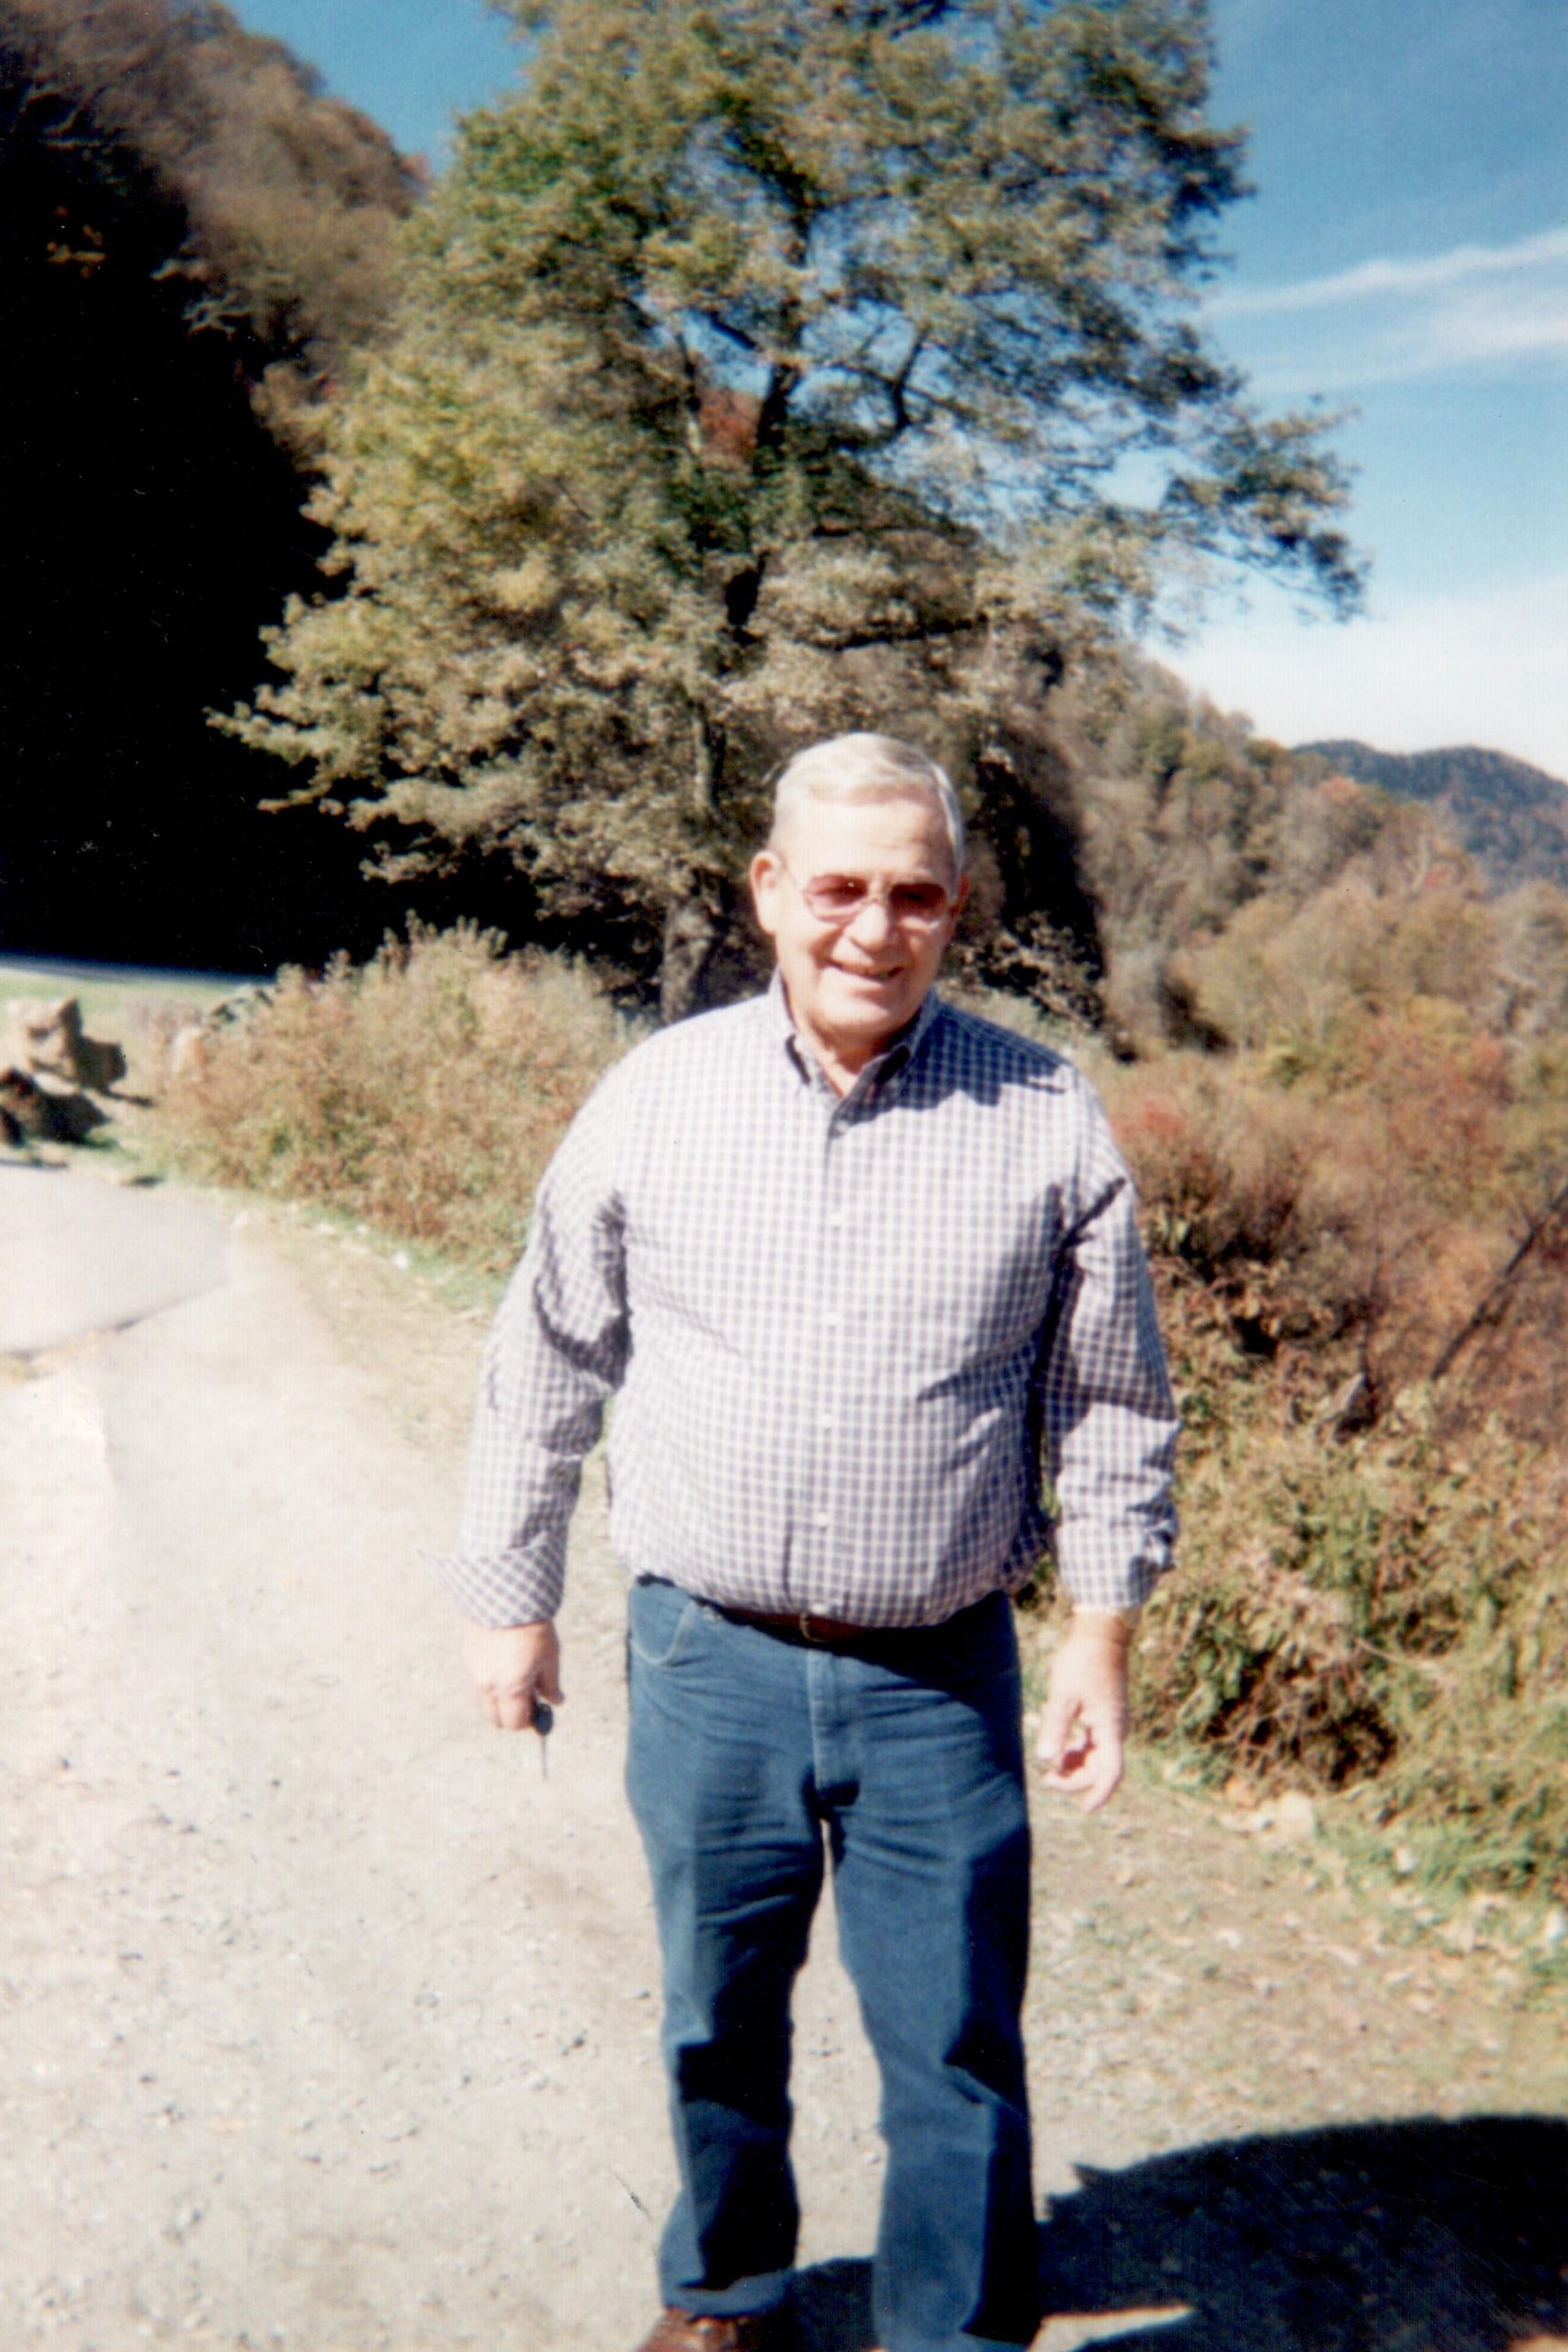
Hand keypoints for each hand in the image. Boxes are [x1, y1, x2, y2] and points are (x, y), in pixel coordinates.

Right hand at [462, 1620, 562, 1731]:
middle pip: (494, 1718)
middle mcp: (488, 1685)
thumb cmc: (533, 1628)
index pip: (514, 1723)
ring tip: (516, 1673)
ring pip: (484, 1700)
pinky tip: (503, 1657)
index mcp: (510, 1689)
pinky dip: (490, 1679)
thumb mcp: (549, 1657)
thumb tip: (555, 1701)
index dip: (527, 1720)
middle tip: (526, 1698)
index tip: (537, 1709)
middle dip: (509, 1714)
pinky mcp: (467, 1656)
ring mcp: (474, 1672)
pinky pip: (478, 1680)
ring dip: (498, 1697)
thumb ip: (550, 1685)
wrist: (506, 1595)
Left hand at [1036, 1615, 1131, 1812]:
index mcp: (1111, 1728)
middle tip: (1047, 1780)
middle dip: (1076, 1779)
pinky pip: (1093, 1741)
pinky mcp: (1104, 1713)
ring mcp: (1111, 1721)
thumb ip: (1056, 1727)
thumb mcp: (1064, 1695)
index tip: (1084, 1809)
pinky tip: (1058, 1750)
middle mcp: (1116, 1729)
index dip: (1099, 1793)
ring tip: (1049, 1770)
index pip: (1110, 1772)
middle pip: (1101, 1767)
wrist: (1100, 1634)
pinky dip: (1077, 1750)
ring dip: (1075, 1766)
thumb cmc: (1082, 1661)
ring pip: (1096, 1756)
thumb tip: (1046, 1758)